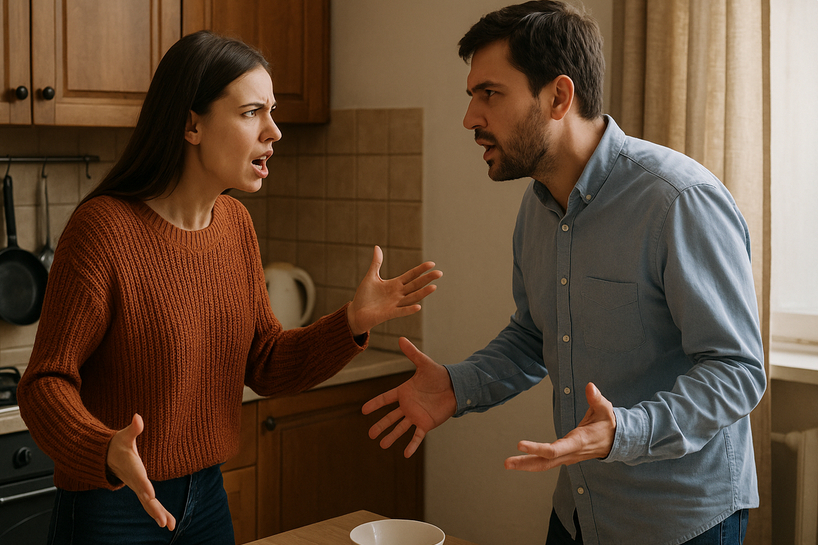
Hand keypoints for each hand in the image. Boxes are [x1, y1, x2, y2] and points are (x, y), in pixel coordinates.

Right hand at [106, 414, 175, 529]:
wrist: (105, 457)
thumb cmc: (117, 445)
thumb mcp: (124, 435)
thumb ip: (133, 428)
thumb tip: (137, 416)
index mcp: (132, 469)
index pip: (139, 478)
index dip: (144, 485)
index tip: (151, 495)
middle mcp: (134, 481)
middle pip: (145, 497)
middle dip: (154, 509)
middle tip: (164, 521)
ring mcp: (137, 488)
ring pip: (148, 504)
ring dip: (158, 514)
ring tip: (170, 525)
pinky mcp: (140, 490)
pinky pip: (150, 503)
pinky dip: (158, 512)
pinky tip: (168, 523)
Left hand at [347, 246, 441, 335]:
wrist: (356, 312)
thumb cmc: (364, 296)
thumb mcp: (371, 277)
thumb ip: (376, 263)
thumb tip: (377, 247)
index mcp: (395, 285)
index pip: (411, 275)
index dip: (421, 270)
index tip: (432, 264)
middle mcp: (398, 294)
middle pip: (415, 285)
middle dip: (427, 279)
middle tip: (439, 273)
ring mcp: (395, 304)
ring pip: (412, 298)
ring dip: (422, 293)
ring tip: (434, 287)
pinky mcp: (389, 314)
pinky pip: (401, 311)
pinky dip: (409, 309)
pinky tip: (418, 306)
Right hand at [362, 337, 455, 456]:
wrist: (455, 386)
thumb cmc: (439, 374)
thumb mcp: (424, 363)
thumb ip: (412, 353)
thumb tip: (400, 338)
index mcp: (404, 391)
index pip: (385, 399)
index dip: (375, 404)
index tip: (363, 411)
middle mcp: (408, 405)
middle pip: (390, 417)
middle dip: (380, 426)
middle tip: (369, 435)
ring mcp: (416, 415)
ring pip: (400, 428)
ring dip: (391, 437)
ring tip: (382, 445)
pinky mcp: (426, 423)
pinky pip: (417, 436)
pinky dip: (412, 445)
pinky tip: (406, 454)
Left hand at [505, 382, 615, 471]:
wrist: (616, 442)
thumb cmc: (608, 424)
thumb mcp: (605, 409)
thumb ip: (597, 399)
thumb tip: (590, 386)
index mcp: (578, 442)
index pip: (555, 449)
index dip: (537, 448)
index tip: (519, 445)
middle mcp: (570, 453)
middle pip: (545, 462)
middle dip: (525, 463)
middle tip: (506, 463)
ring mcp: (567, 456)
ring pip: (544, 464)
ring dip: (526, 464)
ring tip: (508, 463)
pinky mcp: (565, 456)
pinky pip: (547, 461)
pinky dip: (533, 462)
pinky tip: (520, 461)